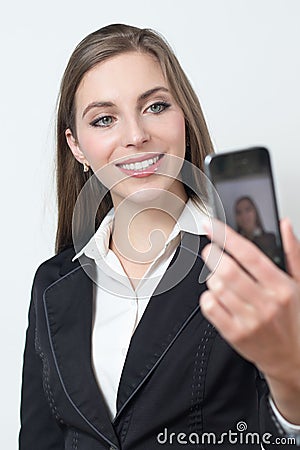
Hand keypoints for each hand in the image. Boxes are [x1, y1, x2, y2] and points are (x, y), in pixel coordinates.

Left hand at [199, 218, 299, 423]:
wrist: (291, 357)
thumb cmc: (293, 317)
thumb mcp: (299, 283)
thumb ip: (292, 252)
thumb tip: (284, 225)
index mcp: (281, 286)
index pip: (249, 254)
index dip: (226, 236)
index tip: (211, 226)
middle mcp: (265, 303)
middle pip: (228, 270)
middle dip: (212, 255)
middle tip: (210, 250)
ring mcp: (249, 320)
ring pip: (216, 287)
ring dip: (212, 276)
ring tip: (219, 276)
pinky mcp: (235, 334)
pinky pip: (210, 307)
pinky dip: (208, 296)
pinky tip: (217, 295)